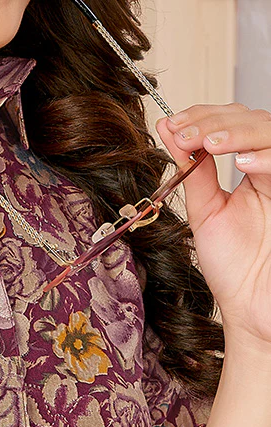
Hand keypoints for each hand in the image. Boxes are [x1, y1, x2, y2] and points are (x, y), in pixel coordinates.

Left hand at [156, 104, 270, 349]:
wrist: (251, 308)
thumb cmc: (233, 266)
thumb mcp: (205, 211)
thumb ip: (191, 170)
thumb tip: (168, 129)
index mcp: (253, 168)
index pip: (233, 122)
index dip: (204, 116)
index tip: (173, 125)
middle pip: (254, 120)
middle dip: (215, 122)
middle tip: (184, 133)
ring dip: (238, 132)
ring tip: (209, 143)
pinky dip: (266, 158)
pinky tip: (242, 161)